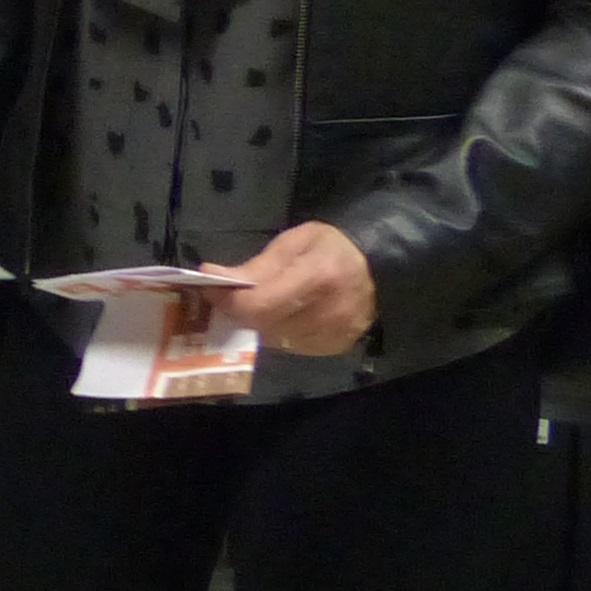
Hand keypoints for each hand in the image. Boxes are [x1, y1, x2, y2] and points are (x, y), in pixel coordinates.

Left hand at [207, 221, 375, 356]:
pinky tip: (284, 315)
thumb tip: (213, 276)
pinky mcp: (335, 347)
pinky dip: (279, 332)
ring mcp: (334, 335)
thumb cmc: (331, 247)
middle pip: (263, 326)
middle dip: (240, 312)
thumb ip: (255, 266)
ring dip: (259, 324)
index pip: (259, 306)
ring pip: (274, 340)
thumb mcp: (294, 242)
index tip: (212, 289)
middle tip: (232, 296)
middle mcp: (329, 313)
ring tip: (262, 303)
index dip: (228, 301)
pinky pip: (291, 346)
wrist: (378, 266)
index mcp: (318, 278)